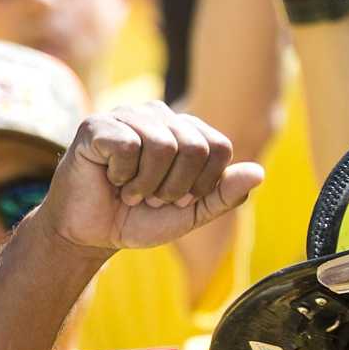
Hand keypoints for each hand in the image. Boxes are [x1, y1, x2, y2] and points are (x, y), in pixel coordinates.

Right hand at [38, 102, 261, 252]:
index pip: (219, 147)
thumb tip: (258, 173)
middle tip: (151, 198)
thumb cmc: (138, 218)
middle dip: (175, 187)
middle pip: (194, 146)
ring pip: (163, 145)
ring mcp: (127, 115)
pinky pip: (128, 145)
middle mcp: (158, 115)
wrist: (89, 234)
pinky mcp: (97, 125)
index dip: (204, 184)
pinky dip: (123, 176)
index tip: (178, 199)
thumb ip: (223, 195)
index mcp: (185, 130)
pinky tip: (111, 179)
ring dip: (147, 185)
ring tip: (130, 191)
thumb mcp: (190, 214)